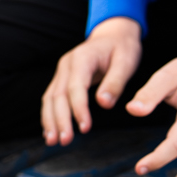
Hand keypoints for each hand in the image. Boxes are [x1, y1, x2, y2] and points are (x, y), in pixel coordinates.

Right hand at [41, 17, 142, 145]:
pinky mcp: (63, 79)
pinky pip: (52, 98)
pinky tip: (51, 131)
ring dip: (50, 120)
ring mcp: (62, 71)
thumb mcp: (126, 62)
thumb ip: (115, 82)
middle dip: (59, 119)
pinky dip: (50, 115)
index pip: (76, 87)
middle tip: (64, 141)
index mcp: (82, 58)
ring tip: (53, 141)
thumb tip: (104, 104)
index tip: (85, 128)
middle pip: (58, 95)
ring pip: (50, 98)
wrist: (113, 35)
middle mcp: (67, 64)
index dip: (79, 108)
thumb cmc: (122, 48)